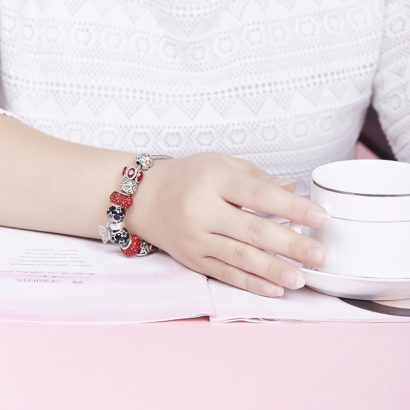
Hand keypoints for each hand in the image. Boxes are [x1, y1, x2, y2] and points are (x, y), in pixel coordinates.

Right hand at [129, 152, 329, 296]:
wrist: (144, 198)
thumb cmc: (187, 176)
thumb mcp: (220, 164)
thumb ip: (256, 178)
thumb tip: (291, 191)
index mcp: (213, 180)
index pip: (259, 195)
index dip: (293, 208)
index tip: (322, 218)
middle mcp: (203, 211)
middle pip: (253, 231)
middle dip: (291, 245)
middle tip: (321, 255)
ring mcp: (196, 239)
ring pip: (240, 258)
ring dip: (274, 270)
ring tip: (301, 279)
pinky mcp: (192, 259)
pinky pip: (224, 274)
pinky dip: (250, 283)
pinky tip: (273, 290)